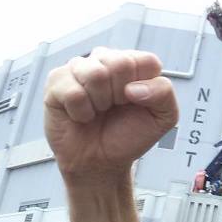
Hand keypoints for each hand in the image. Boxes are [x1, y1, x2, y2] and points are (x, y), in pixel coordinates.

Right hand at [43, 47, 178, 177]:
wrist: (100, 162)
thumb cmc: (129, 136)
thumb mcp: (163, 118)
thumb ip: (164, 93)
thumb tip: (132, 87)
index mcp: (134, 63)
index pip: (146, 61)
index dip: (144, 88)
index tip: (136, 104)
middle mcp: (106, 60)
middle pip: (120, 63)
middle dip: (120, 95)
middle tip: (114, 108)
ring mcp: (79, 68)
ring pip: (95, 74)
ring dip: (100, 103)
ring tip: (97, 111)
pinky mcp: (57, 82)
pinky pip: (72, 92)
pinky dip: (81, 112)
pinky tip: (81, 115)